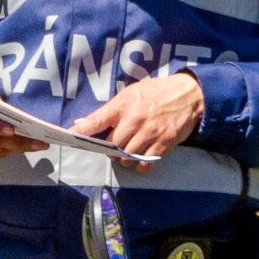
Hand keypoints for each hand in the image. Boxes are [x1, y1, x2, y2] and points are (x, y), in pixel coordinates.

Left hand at [73, 70, 205, 165]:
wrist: (188, 95)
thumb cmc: (156, 93)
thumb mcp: (131, 93)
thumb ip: (108, 111)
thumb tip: (82, 123)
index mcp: (124, 105)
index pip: (97, 120)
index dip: (82, 131)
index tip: (70, 137)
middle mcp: (135, 119)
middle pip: (112, 145)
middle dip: (110, 149)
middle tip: (114, 146)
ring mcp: (150, 132)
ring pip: (127, 157)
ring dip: (124, 159)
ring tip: (128, 152)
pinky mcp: (163, 143)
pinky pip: (145, 163)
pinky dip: (139, 166)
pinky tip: (140, 159)